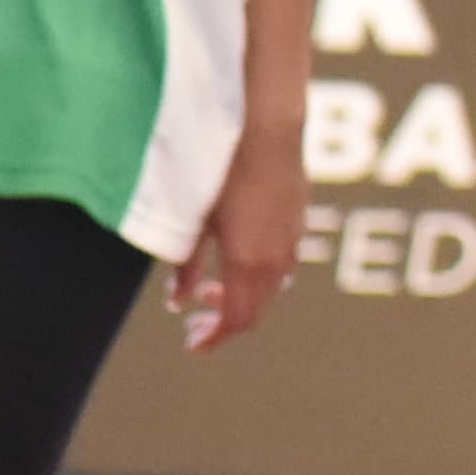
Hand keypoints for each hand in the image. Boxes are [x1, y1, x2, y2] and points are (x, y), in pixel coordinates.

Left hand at [171, 121, 306, 350]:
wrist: (267, 129)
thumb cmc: (223, 169)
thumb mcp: (195, 221)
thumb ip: (185, 265)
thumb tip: (177, 302)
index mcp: (248, 264)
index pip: (235, 321)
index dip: (213, 338)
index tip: (193, 345)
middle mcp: (275, 261)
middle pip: (254, 312)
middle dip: (223, 323)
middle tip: (194, 322)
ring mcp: (291, 243)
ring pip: (270, 291)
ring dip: (241, 299)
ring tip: (210, 288)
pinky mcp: (298, 224)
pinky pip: (281, 268)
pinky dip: (257, 279)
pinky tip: (237, 260)